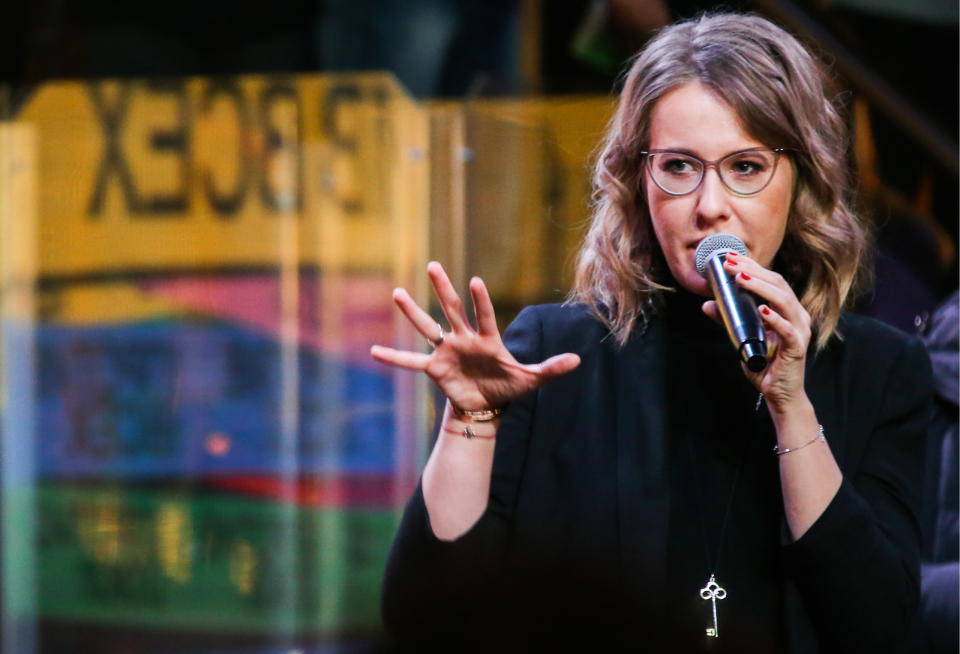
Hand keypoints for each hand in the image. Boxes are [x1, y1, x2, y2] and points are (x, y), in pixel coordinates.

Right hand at [370, 262, 580, 411]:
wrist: (487, 405)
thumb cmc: (509, 387)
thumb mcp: (532, 379)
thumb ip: (551, 368)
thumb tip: (578, 360)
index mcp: (487, 338)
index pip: (484, 315)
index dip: (480, 300)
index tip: (475, 281)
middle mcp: (464, 339)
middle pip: (451, 310)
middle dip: (443, 289)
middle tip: (432, 265)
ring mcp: (447, 352)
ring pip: (428, 327)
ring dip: (412, 313)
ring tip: (396, 293)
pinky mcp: (435, 369)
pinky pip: (412, 362)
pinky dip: (394, 358)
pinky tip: (374, 352)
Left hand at [702, 252, 811, 413]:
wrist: (779, 393)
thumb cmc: (764, 364)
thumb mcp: (742, 338)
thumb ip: (728, 321)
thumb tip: (707, 304)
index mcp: (786, 310)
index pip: (771, 281)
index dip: (752, 267)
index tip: (731, 258)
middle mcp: (797, 316)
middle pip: (778, 285)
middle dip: (753, 272)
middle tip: (731, 264)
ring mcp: (799, 330)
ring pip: (784, 301)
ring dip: (761, 288)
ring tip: (742, 279)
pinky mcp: (797, 347)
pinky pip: (787, 330)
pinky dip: (774, 319)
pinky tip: (762, 311)